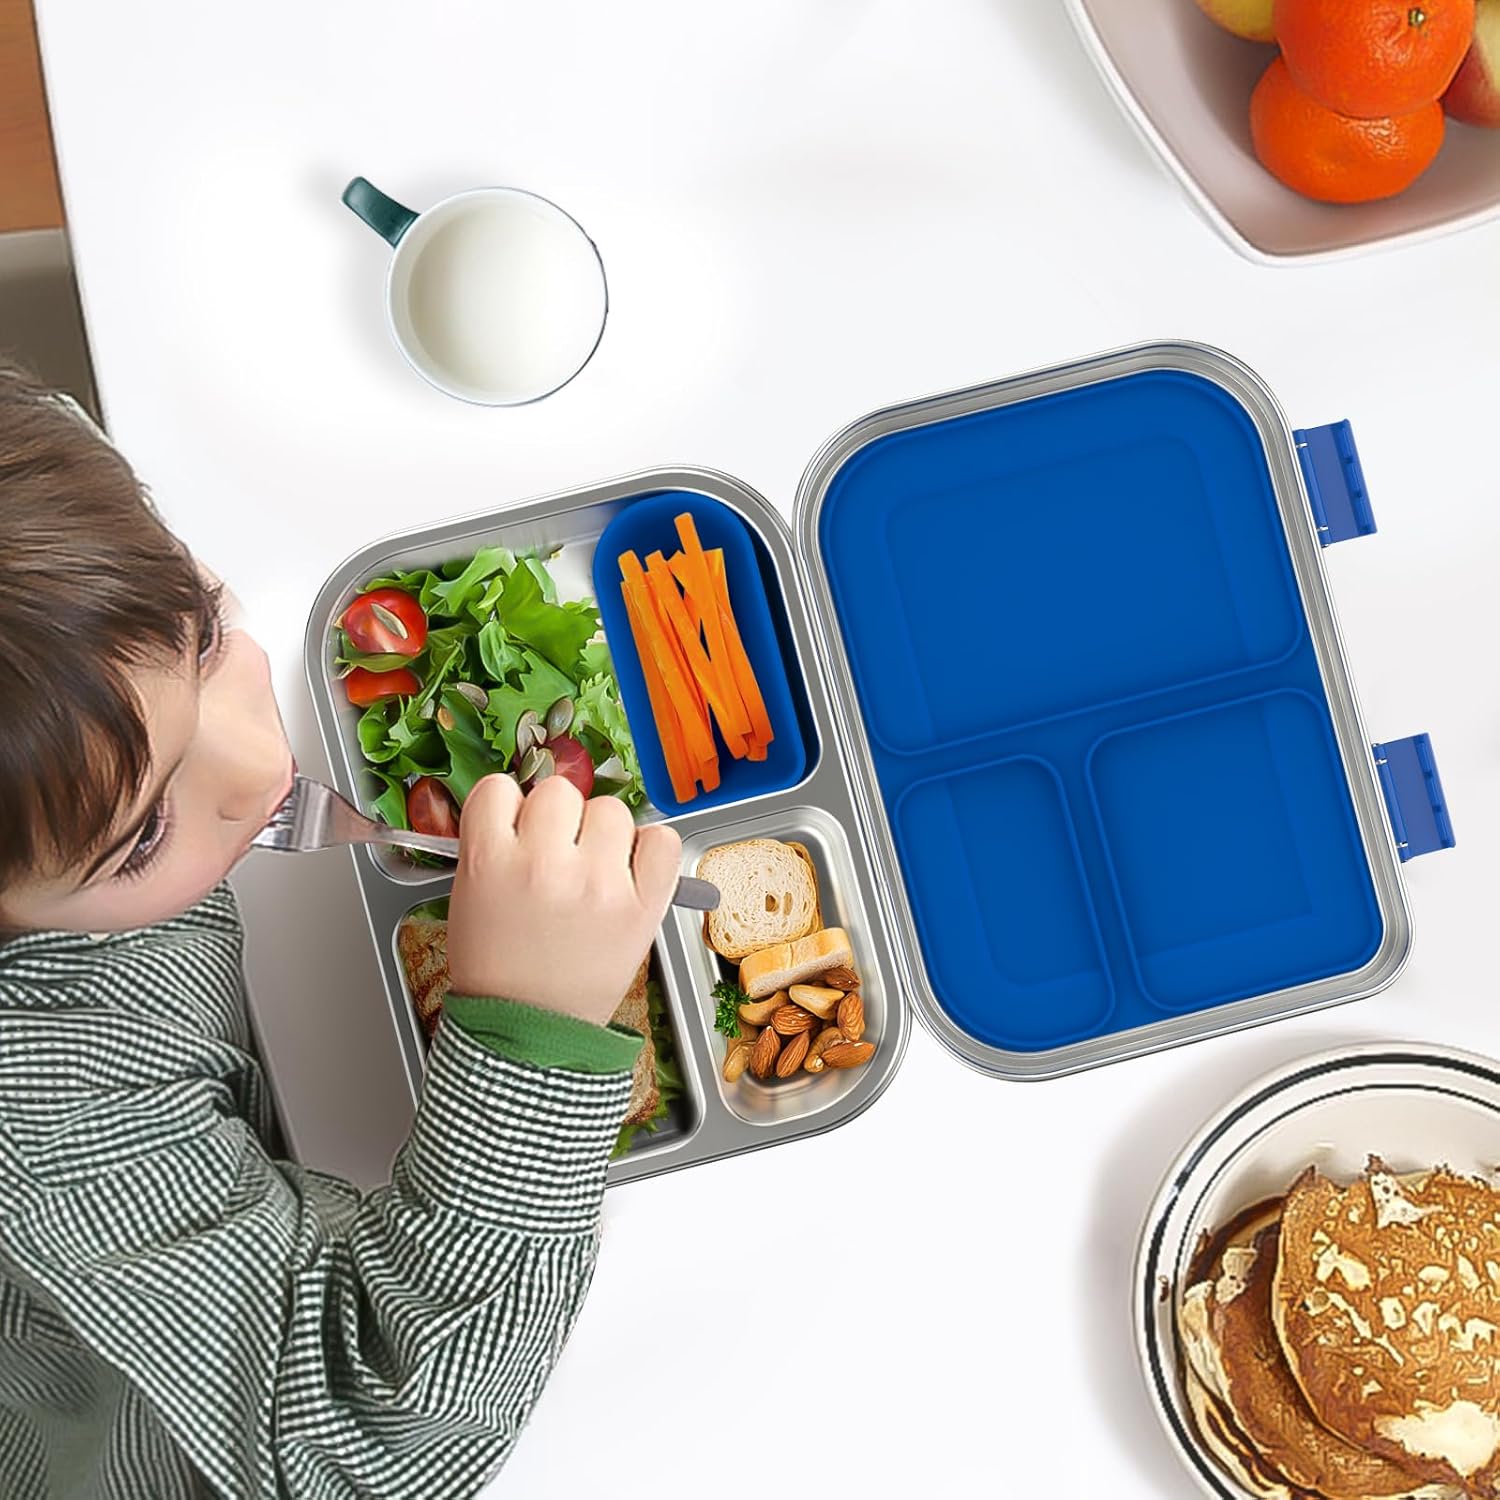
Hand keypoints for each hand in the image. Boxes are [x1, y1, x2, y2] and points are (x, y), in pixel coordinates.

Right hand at [445, 774, 681, 1027]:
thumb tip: (528, 807)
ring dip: (603, 833)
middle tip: (558, 853)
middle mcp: (543, 865)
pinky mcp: (642, 905)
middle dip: (558, 819)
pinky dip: (651, 849)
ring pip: (611, 810)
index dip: (510, 808)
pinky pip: (662, 840)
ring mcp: (597, 883)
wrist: (530, 1032)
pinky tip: (631, 871)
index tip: (517, 828)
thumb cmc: (499, 968)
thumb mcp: (470, 899)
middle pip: (559, 792)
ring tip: (592, 870)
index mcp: (488, 861)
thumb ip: (494, 845)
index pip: (498, 789)